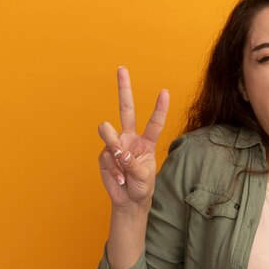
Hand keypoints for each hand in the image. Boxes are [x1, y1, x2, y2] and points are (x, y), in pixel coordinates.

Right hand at [97, 67, 169, 209]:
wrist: (129, 200)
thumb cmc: (142, 187)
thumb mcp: (144, 178)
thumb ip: (133, 164)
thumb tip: (119, 152)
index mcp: (147, 142)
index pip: (154, 123)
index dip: (159, 108)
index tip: (165, 91)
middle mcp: (131, 138)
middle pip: (126, 109)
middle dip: (124, 88)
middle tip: (122, 68)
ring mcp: (116, 145)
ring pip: (107, 131)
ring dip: (112, 143)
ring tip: (121, 161)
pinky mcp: (104, 154)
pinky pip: (106, 156)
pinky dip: (113, 170)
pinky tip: (120, 178)